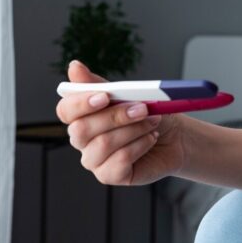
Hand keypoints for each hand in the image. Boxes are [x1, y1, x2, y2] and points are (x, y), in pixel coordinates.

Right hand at [55, 60, 184, 185]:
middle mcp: (82, 139)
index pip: (65, 110)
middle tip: (143, 108)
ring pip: (102, 144)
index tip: (105, 96)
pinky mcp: (110, 175)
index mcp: (81, 115)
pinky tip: (151, 138)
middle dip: (115, 116)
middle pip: (81, 129)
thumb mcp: (128, 93)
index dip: (81, 103)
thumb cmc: (149, 113)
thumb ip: (99, 84)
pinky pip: (119, 161)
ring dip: (133, 129)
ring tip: (153, 122)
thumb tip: (74, 67)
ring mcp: (94, 159)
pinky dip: (140, 146)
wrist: (176, 136)